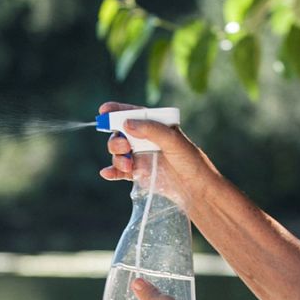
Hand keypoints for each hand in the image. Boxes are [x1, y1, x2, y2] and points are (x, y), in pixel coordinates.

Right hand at [97, 101, 214, 198]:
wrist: (196, 189)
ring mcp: (140, 157)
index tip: (104, 111)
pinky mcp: (138, 175)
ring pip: (119, 153)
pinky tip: (107, 173)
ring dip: (117, 157)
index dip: (117, 111)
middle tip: (124, 146)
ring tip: (128, 165)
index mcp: (155, 126)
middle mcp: (145, 140)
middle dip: (117, 139)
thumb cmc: (190, 161)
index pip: (133, 114)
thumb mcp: (174, 140)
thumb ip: (151, 130)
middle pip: (120, 134)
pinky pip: (119, 172)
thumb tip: (127, 124)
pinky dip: (111, 172)